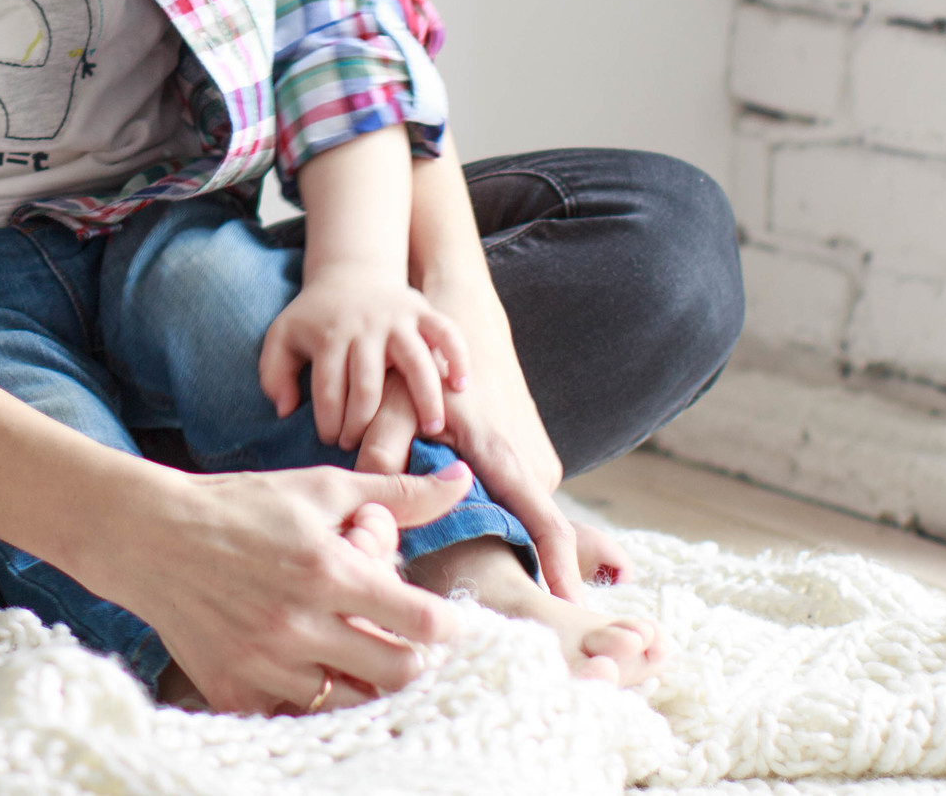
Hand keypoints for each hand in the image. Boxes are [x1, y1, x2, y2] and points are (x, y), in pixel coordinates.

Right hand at [103, 462, 475, 713]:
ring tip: (348, 646)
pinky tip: (301, 662)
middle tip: (397, 636)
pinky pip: (296, 713)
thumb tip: (464, 481)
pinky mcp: (236, 690)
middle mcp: (301, 625)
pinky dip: (308, 693)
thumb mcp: (320, 488)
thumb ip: (397, 494)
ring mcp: (266, 664)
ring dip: (361, 677)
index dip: (447, 625)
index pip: (423, 623)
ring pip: (352, 700)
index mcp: (329, 571)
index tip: (444, 621)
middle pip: (399, 673)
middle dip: (410, 655)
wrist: (150, 536)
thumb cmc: (241, 506)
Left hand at [257, 270, 470, 451]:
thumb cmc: (316, 317)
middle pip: (368, 384)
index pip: (328, 389)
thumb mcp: (282, 338)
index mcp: (329, 337)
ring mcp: (398, 319)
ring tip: (431, 429)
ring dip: (424, 397)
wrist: (350, 273)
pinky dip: (457, 355)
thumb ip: (274, 374)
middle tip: (363, 444)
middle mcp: (365, 329)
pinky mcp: (423, 311)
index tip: (332, 441)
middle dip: (364, 422)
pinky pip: (446, 331)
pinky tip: (462, 385)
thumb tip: (284, 410)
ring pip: (414, 360)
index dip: (329, 422)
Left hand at [354, 366, 633, 603]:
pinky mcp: (522, 463)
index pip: (546, 522)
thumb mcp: (392, 404)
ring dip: (503, 544)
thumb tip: (376, 509)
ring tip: (482, 584)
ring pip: (519, 519)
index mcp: (502, 455)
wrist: (454, 324)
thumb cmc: (420, 367)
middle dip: (522, 573)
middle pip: (530, 534)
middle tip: (505, 621)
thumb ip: (383, 451)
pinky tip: (469, 537)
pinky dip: (497, 522)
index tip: (569, 612)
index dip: (559, 568)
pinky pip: (513, 504)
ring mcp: (531, 464)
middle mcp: (527, 465)